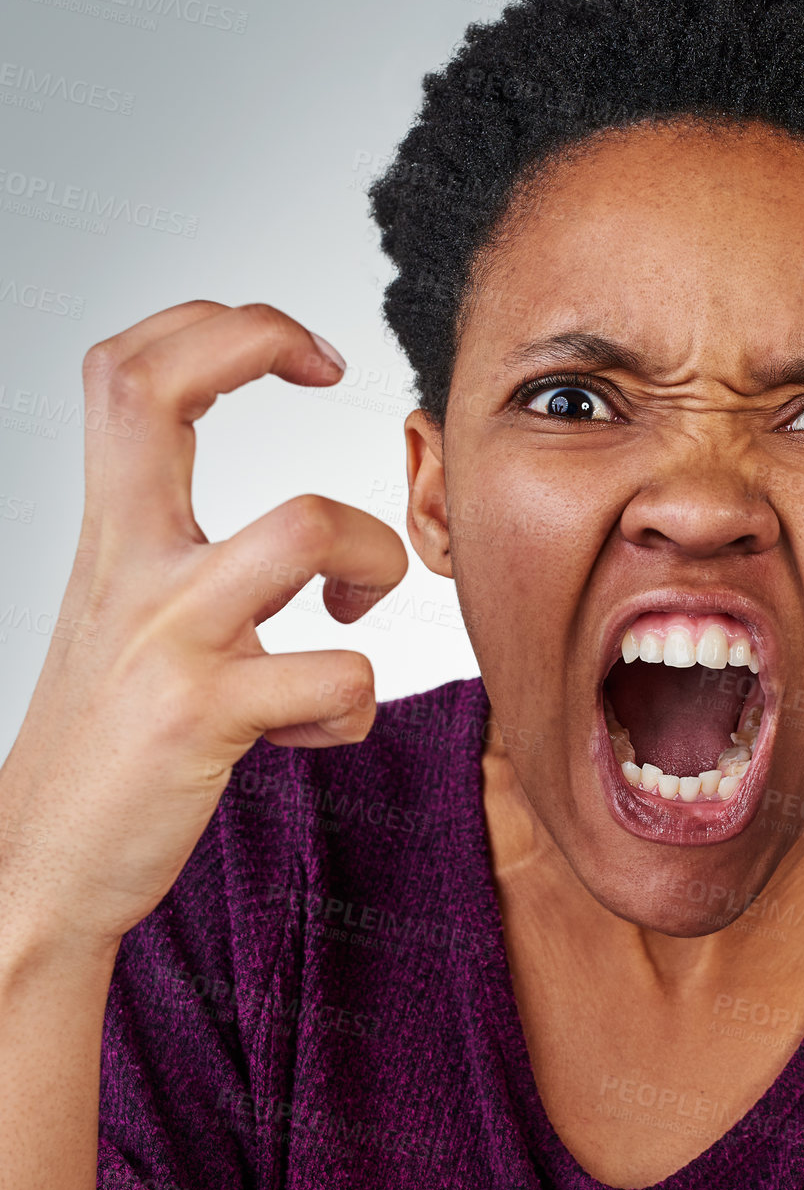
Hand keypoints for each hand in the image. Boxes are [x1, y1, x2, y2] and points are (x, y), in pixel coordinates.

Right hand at [0, 301, 407, 948]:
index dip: (211, 325)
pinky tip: (319, 728)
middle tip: (327, 370)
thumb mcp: (129, 620)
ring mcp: (166, 638)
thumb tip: (300, 537)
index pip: (124, 372)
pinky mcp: (204, 716)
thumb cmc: (110, 739)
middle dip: (257, 339)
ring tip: (352, 612)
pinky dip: (355, 705)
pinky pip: (338, 678)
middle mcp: (129, 569)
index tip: (298, 348)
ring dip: (372, 558)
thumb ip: (188, 559)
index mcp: (113, 538)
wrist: (46, 864)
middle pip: (157, 392)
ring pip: (304, 526)